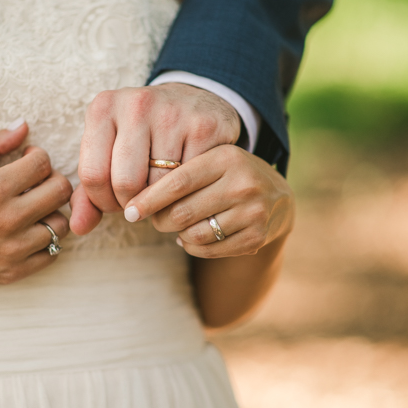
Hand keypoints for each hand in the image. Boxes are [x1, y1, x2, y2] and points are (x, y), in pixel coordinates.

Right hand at [0, 122, 72, 292]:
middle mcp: (8, 220)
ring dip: (50, 212)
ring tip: (31, 208)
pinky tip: (28, 232)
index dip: (37, 156)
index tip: (26, 160)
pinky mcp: (12, 272)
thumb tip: (22, 126)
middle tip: (34, 182)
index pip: (43, 163)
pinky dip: (46, 241)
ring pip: (61, 224)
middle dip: (51, 179)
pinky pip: (52, 254)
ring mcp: (12, 250)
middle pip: (61, 191)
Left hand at [70, 83, 241, 234]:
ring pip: (160, 185)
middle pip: (126, 183)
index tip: (117, 204)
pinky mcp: (204, 126)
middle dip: (132, 205)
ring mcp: (172, 113)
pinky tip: (186, 183)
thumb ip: (89, 193)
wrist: (193, 102)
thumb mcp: (109, 153)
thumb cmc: (142, 136)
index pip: (93, 175)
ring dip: (161, 202)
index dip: (104, 202)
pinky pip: (191, 180)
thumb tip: (79, 227)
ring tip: (162, 194)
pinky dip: (188, 192)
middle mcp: (136, 104)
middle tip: (141, 204)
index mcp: (103, 108)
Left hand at [122, 145, 293, 257]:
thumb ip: (179, 173)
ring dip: (177, 234)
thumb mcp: (211, 161)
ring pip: (193, 235)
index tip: (129, 211)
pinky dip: (192, 247)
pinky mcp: (256, 237)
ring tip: (178, 226)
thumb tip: (136, 202)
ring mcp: (253, 212)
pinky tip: (191, 237)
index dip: (148, 199)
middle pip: (182, 213)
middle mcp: (243, 184)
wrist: (278, 197)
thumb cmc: (228, 176)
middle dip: (160, 220)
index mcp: (226, 157)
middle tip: (155, 219)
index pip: (177, 182)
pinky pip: (208, 250)